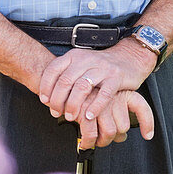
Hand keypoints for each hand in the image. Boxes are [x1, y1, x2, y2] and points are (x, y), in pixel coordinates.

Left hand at [38, 41, 155, 123]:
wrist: (128, 58)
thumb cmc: (100, 66)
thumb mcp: (80, 64)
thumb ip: (66, 75)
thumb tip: (48, 96)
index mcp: (74, 56)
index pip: (53, 70)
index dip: (46, 86)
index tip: (44, 100)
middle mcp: (86, 60)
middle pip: (66, 80)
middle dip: (58, 100)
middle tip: (55, 112)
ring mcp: (102, 68)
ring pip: (82, 87)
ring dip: (74, 104)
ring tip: (70, 117)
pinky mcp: (116, 78)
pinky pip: (104, 94)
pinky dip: (95, 107)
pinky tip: (89, 116)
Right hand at [76, 90, 154, 149]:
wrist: (57, 72)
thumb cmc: (78, 87)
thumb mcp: (99, 92)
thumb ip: (112, 111)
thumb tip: (120, 137)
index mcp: (119, 90)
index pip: (141, 106)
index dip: (147, 122)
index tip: (147, 134)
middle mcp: (112, 96)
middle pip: (123, 126)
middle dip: (112, 138)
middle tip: (101, 140)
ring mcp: (100, 103)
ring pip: (109, 132)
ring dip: (100, 141)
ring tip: (91, 142)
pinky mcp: (85, 109)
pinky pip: (91, 134)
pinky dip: (88, 142)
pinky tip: (84, 143)